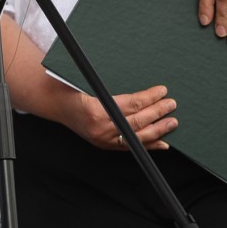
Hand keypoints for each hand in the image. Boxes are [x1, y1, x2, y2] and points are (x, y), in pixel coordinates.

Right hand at [62, 84, 176, 151]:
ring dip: (157, 129)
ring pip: (136, 136)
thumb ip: (110, 85)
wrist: (54, 103)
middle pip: (136, 121)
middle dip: (157, 112)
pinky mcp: (104, 145)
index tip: (162, 91)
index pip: (130, 104)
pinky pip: (131, 147)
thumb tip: (141, 87)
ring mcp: (102, 139)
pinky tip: (163, 143)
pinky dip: (148, 145)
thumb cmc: (70, 88)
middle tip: (171, 104)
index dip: (148, 98)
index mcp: (95, 109)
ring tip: (172, 122)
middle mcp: (99, 127)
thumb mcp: (88, 81)